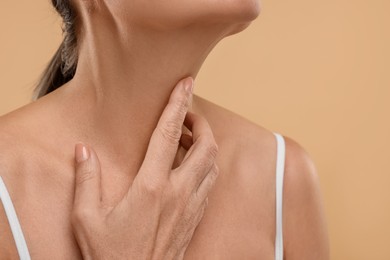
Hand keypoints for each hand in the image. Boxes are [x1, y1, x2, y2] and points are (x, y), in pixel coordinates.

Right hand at [71, 77, 219, 259]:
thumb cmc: (110, 255)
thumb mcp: (87, 218)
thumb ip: (86, 179)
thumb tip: (83, 150)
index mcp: (151, 186)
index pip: (169, 134)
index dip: (178, 104)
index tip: (185, 84)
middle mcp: (179, 192)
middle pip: (207, 146)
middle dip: (202, 123)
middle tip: (188, 114)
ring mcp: (191, 206)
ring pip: (213, 165)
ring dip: (206, 144)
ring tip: (188, 137)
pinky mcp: (196, 218)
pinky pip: (209, 184)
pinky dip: (206, 166)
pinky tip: (190, 166)